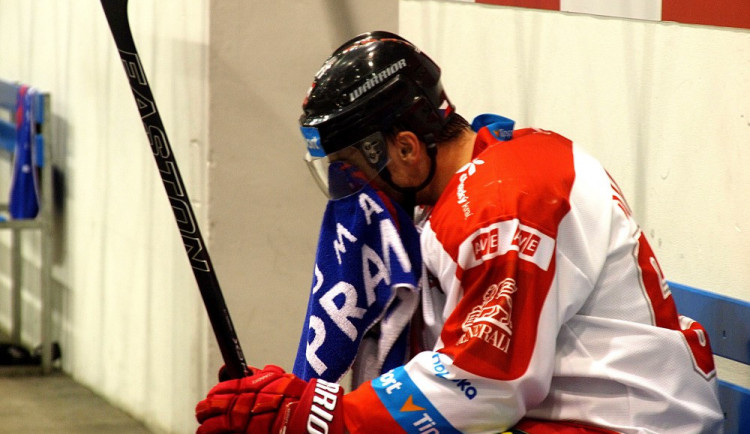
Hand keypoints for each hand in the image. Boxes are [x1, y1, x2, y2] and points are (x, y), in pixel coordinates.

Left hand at [195, 365, 343, 433]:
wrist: (314, 417)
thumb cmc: (297, 397)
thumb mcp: (276, 378)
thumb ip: (256, 376)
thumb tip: (237, 372)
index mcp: (250, 388)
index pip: (220, 391)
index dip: (214, 396)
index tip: (211, 398)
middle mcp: (244, 406)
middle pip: (211, 409)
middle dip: (205, 411)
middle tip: (203, 412)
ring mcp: (245, 426)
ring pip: (213, 428)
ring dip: (208, 428)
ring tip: (206, 429)